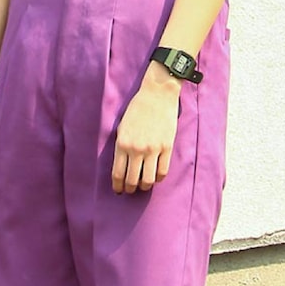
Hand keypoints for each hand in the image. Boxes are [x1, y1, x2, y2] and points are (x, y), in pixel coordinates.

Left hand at [112, 64, 181, 193]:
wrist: (157, 95)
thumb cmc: (137, 109)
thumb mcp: (122, 127)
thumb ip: (121, 146)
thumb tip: (121, 166)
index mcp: (122, 143)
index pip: (118, 173)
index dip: (118, 186)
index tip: (118, 190)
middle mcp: (137, 149)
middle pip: (132, 180)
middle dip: (130, 189)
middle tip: (130, 190)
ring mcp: (153, 149)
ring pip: (148, 180)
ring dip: (144, 186)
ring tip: (143, 186)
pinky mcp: (167, 147)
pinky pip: (162, 171)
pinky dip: (157, 178)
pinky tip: (155, 177)